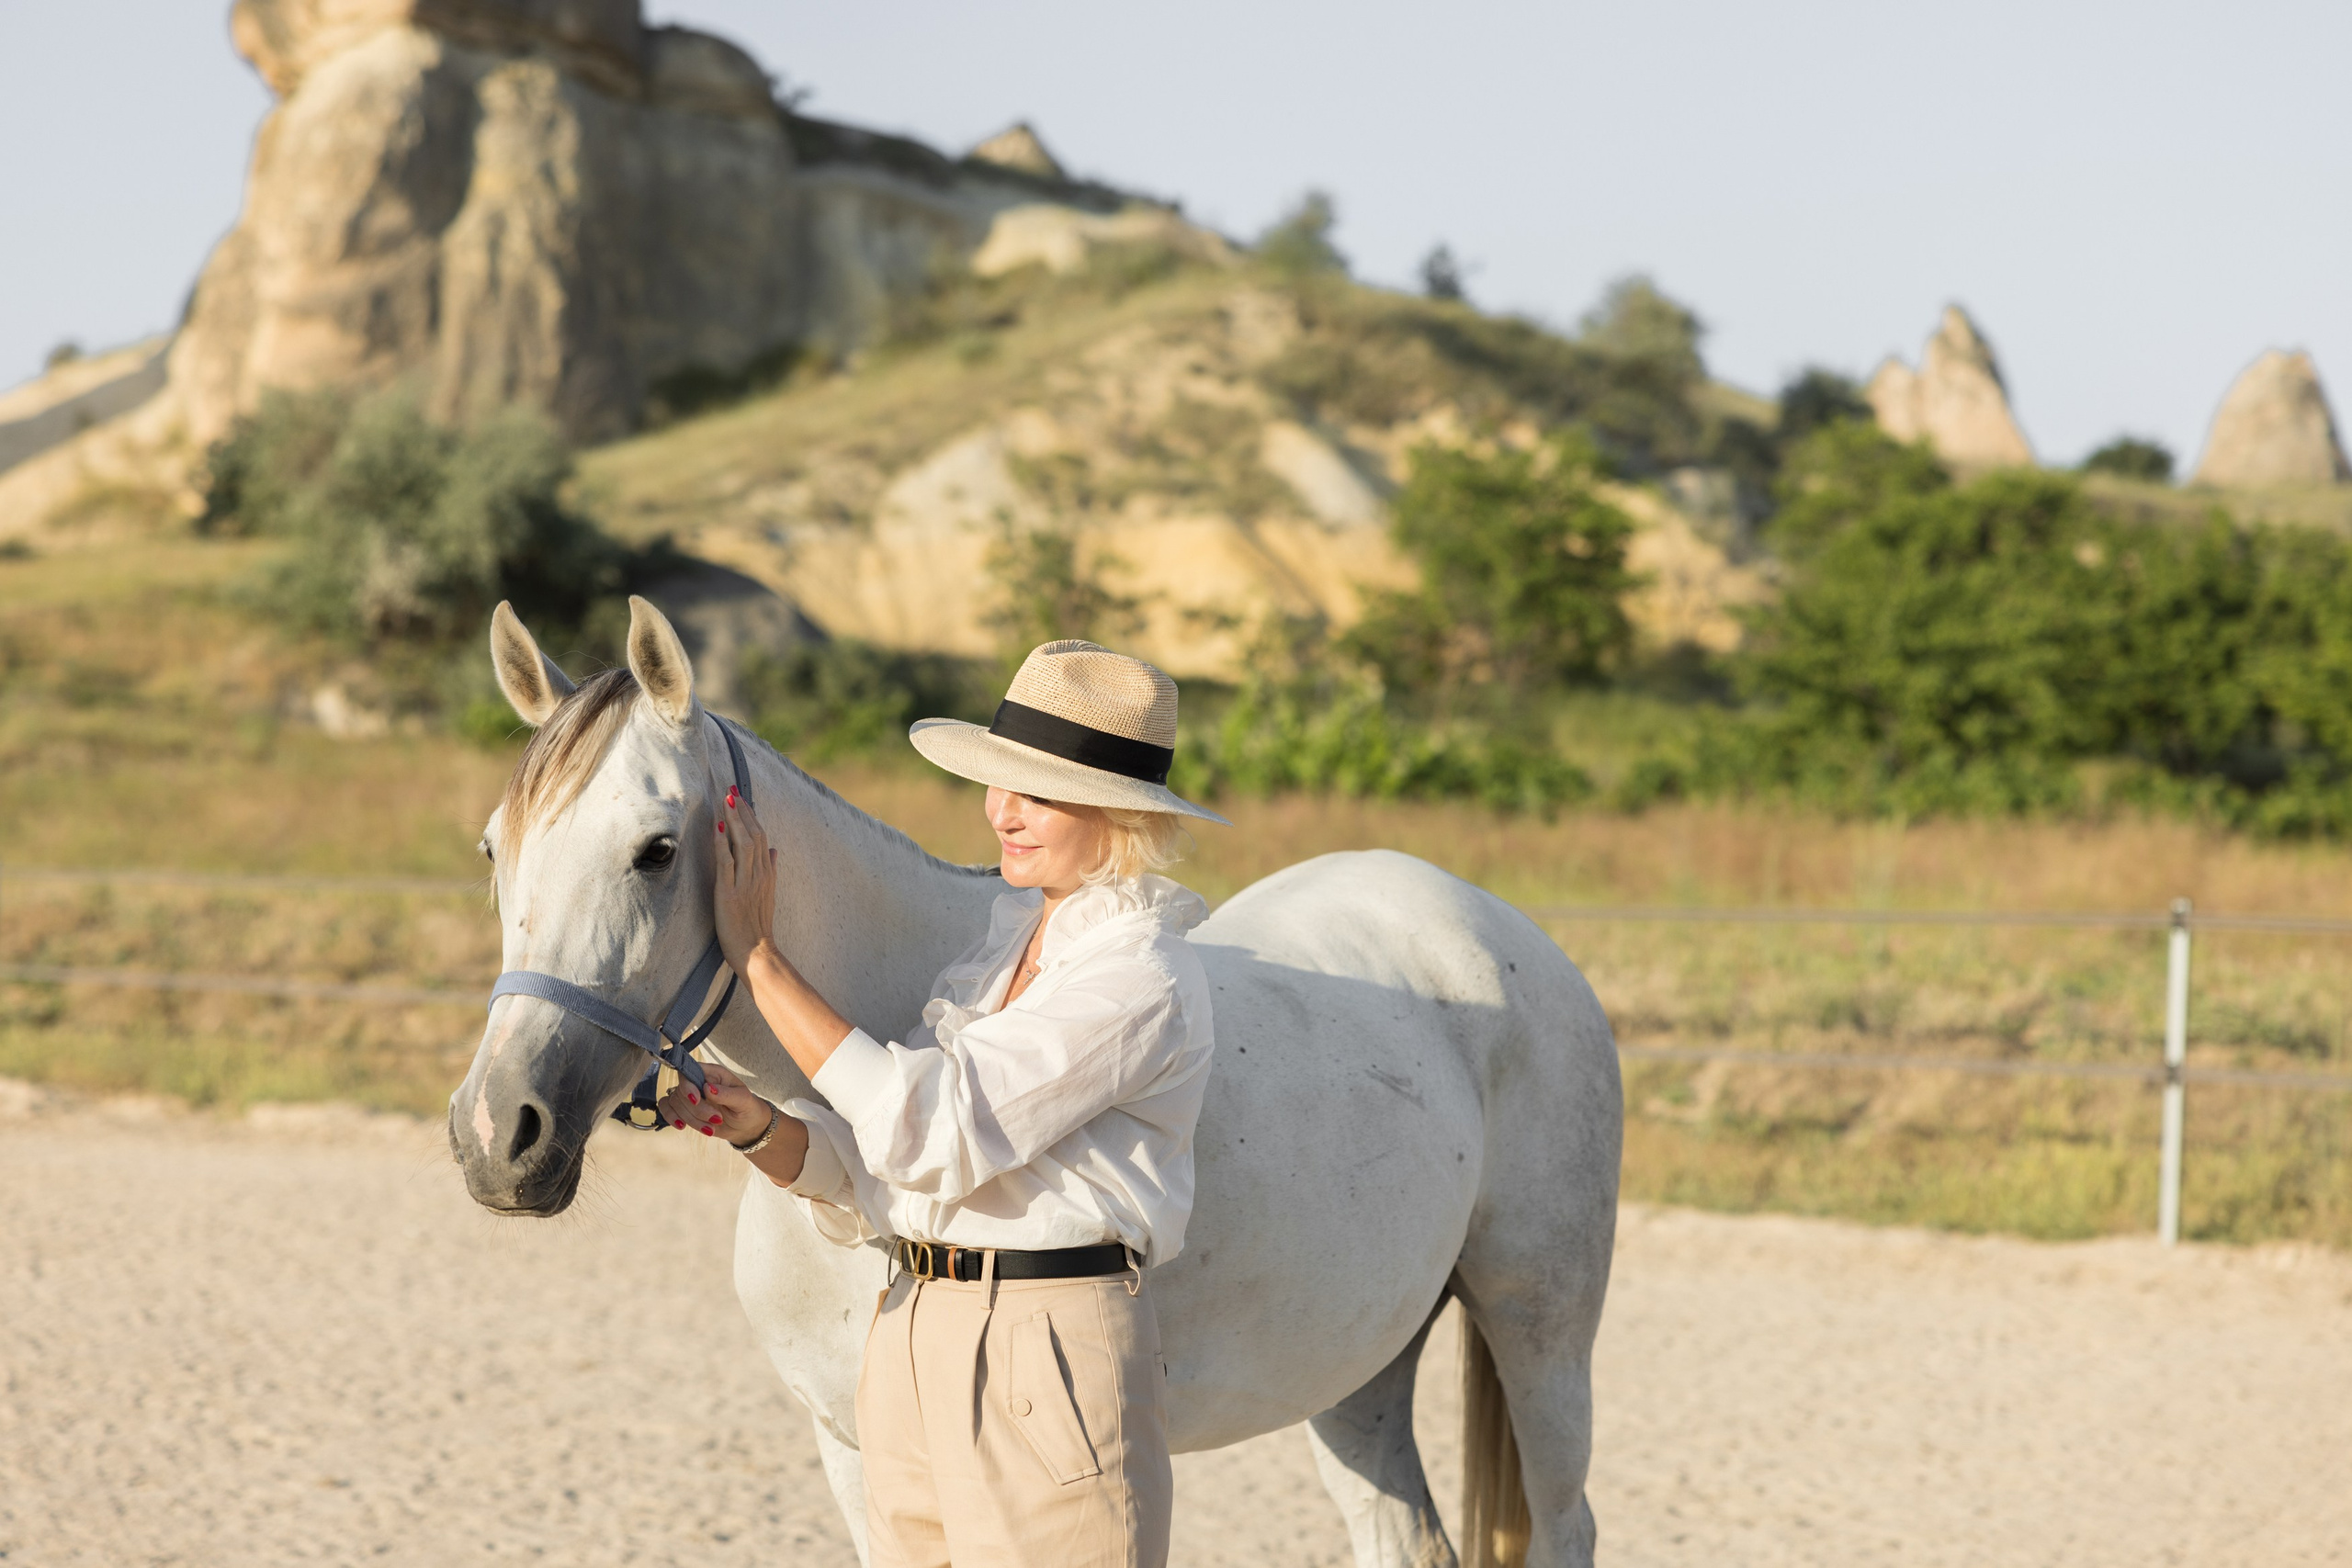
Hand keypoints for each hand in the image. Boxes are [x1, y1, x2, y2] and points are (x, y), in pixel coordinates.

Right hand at [657, 1059, 771, 1141]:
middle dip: (697, 1110)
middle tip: (717, 1119)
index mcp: (712, 1073)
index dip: (688, 1086)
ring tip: (710, 1128)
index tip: (696, 1100)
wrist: (746, 1126)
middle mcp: (698, 1082)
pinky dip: (672, 1118)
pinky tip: (682, 1126)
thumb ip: (726, 1094)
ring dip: (691, 1119)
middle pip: (681, 1091)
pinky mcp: (685, 1110)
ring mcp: (690, 1096)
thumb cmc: (747, 1107)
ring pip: (675, 1103)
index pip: (689, 1071)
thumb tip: (707, 1088)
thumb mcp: (743, 1100)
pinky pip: (667, 1109)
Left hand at [713, 786, 776, 976]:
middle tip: (730, 790)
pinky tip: (717, 828)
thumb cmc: (758, 927)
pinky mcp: (729, 893)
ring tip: (725, 801)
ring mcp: (744, 883)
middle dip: (741, 811)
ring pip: (742, 844)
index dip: (750, 815)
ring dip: (733, 820)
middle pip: (752, 834)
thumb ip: (771, 871)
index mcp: (766, 874)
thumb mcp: (769, 895)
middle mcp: (758, 874)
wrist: (757, 953)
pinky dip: (722, 844)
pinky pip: (726, 863)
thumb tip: (774, 850)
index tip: (740, 797)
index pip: (760, 836)